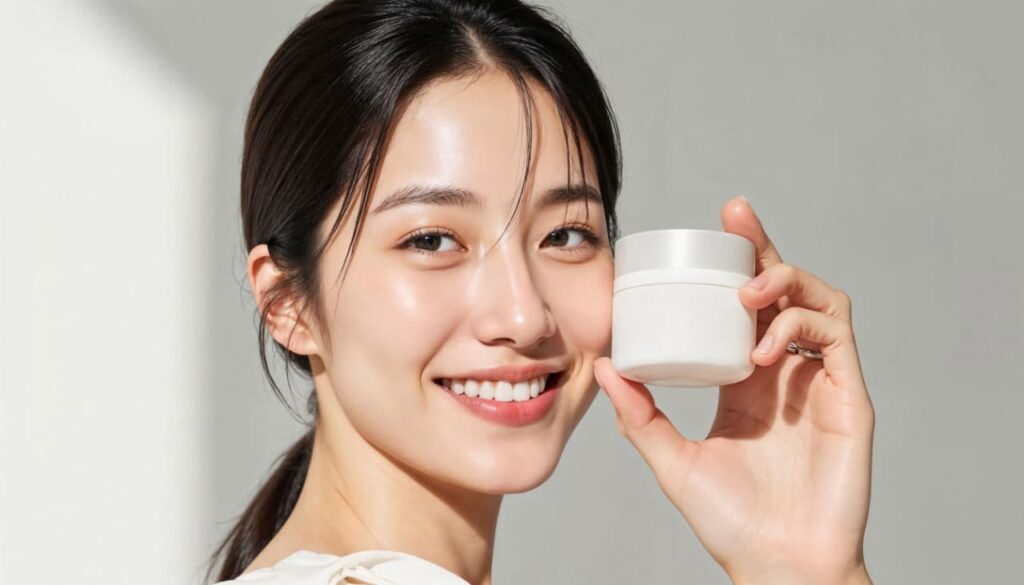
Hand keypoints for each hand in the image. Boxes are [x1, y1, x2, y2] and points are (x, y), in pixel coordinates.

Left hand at [594, 196, 874, 584]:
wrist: (776, 565)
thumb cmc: (730, 520)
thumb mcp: (672, 460)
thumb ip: (639, 417)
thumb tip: (605, 366)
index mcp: (748, 379)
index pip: (745, 306)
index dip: (737, 261)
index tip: (713, 226)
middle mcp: (787, 372)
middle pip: (783, 289)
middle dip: (763, 246)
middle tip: (736, 217)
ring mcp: (821, 383)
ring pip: (819, 302)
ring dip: (785, 283)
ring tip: (748, 293)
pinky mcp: (850, 400)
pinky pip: (837, 342)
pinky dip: (803, 328)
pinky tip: (768, 346)